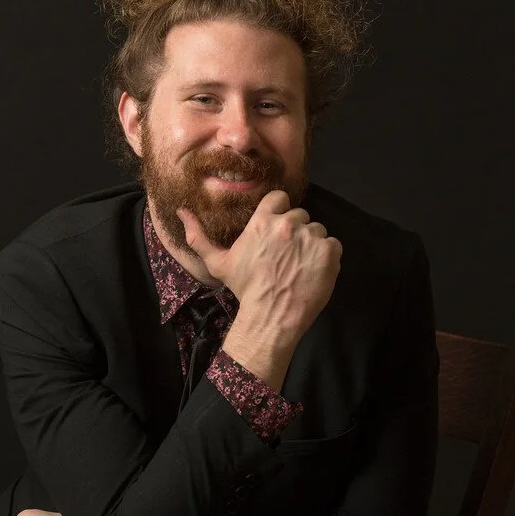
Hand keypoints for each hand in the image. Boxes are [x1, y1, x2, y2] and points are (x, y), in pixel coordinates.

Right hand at [178, 190, 340, 383]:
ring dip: (311, 244)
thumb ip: (198, 236)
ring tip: (299, 266)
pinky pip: (333, 245)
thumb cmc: (244, 289)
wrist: (271, 316)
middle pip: (299, 215)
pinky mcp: (329, 252)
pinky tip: (313, 271)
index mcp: (263, 221)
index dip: (279, 212)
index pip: (279, 198)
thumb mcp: (217, 263)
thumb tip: (181, 212)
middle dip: (295, 231)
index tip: (276, 230)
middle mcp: (289, 224)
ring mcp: (312, 237)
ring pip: (317, 230)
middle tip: (286, 255)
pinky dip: (326, 256)